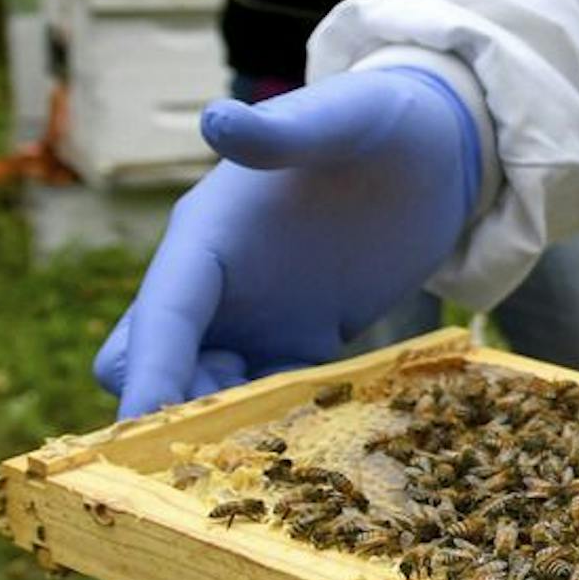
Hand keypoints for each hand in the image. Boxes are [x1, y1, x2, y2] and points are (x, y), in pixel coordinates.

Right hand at [96, 69, 479, 417]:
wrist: (436, 146)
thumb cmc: (381, 121)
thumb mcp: (341, 119)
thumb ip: (284, 133)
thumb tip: (217, 118)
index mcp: (206, 237)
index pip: (161, 313)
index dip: (149, 370)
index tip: (142, 428)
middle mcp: (219, 285)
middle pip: (156, 365)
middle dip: (176, 409)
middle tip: (234, 443)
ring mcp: (260, 318)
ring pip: (210, 395)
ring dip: (229, 428)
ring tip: (279, 461)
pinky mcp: (306, 341)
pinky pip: (276, 400)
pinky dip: (284, 425)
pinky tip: (322, 445)